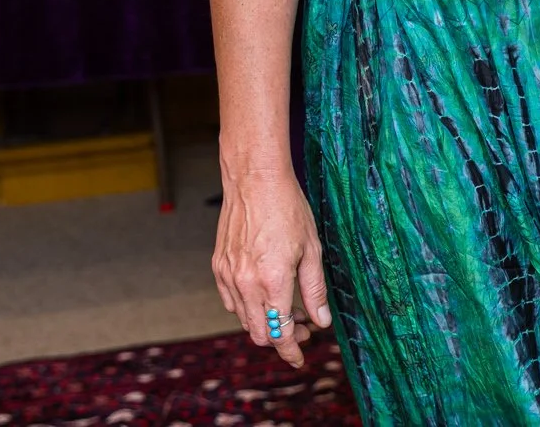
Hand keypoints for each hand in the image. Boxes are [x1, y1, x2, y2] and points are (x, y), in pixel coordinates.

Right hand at [212, 162, 333, 367]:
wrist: (255, 181)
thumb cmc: (287, 209)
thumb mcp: (311, 250)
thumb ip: (315, 290)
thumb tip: (321, 320)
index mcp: (273, 281)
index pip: (281, 333)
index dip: (291, 351)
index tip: (300, 358)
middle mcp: (247, 283)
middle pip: (261, 333)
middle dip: (283, 337)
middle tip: (302, 325)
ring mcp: (229, 276)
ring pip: (244, 320)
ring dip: (265, 322)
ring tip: (287, 304)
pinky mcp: (218, 266)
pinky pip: (231, 301)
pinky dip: (247, 307)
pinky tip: (264, 292)